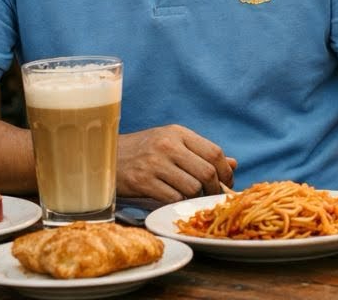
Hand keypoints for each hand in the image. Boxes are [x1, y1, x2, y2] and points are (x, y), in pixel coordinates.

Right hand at [116, 125, 236, 202]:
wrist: (103, 156)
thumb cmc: (142, 151)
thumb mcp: (172, 144)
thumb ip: (202, 153)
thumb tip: (234, 164)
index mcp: (178, 133)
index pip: (214, 152)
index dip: (226, 171)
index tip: (226, 183)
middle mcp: (168, 145)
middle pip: (207, 172)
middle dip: (214, 189)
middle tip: (212, 196)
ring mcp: (154, 163)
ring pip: (192, 187)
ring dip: (196, 198)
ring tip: (191, 199)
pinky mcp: (142, 181)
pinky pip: (173, 198)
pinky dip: (178, 204)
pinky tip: (174, 202)